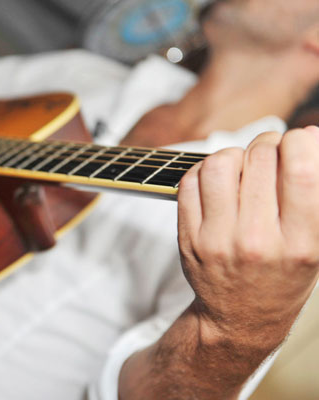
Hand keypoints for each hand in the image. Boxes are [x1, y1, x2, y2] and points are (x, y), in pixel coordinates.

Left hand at [178, 126, 318, 349]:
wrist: (239, 318)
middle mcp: (256, 241)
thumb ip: (312, 197)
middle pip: (260, 158)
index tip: (300, 140)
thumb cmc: (282, 277)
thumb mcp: (314, 245)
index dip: (301, 141)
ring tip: (242, 167)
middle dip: (269, 143)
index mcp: (299, 243)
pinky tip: (217, 182)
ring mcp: (217, 239)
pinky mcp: (188, 237)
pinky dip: (205, 171)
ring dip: (234, 154)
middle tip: (271, 152)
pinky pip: (190, 181)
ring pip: (219, 163)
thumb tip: (308, 137)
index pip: (302, 170)